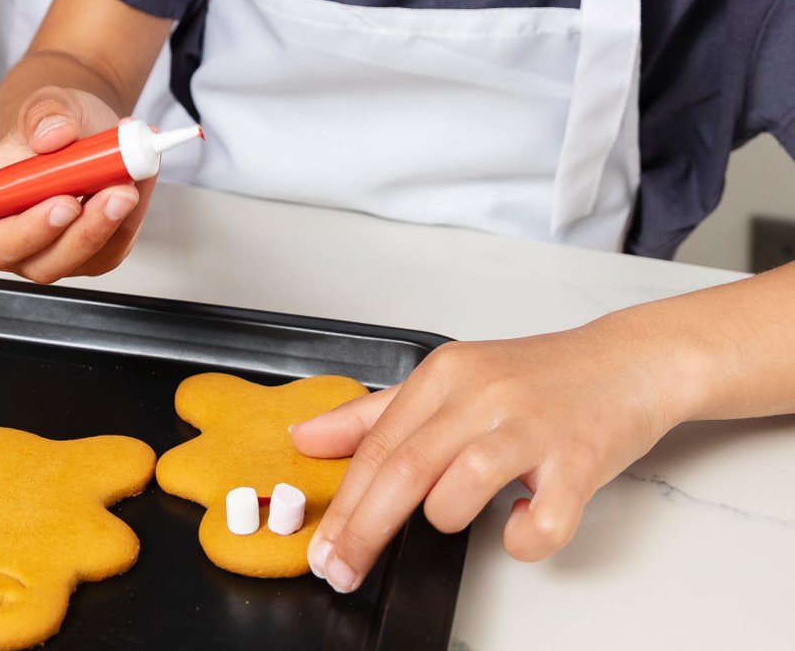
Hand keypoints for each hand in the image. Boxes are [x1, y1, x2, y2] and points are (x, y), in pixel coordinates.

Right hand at [0, 87, 150, 283]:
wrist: (84, 130)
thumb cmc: (54, 125)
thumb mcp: (46, 102)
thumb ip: (43, 113)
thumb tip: (51, 134)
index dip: (27, 231)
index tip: (64, 202)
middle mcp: (17, 239)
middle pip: (43, 263)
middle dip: (84, 231)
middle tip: (113, 192)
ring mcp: (56, 250)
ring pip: (86, 259)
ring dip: (115, 221)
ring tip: (132, 174)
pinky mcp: (93, 253)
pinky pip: (116, 246)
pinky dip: (133, 215)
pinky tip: (138, 180)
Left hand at [289, 321, 681, 592]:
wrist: (627, 362)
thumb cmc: (537, 379)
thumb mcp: (448, 382)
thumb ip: (375, 414)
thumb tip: (307, 438)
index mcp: (444, 375)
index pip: (376, 447)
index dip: (344, 505)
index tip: (320, 548)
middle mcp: (481, 395)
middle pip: (404, 470)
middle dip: (364, 530)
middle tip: (340, 570)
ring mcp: (530, 426)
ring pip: (462, 487)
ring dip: (449, 519)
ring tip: (461, 516)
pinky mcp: (579, 459)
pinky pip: (543, 520)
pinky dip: (526, 538)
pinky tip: (522, 524)